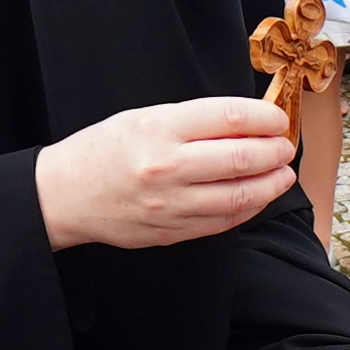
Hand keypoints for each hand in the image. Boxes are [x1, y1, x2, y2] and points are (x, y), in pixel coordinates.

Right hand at [35, 96, 295, 250]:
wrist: (64, 196)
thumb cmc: (104, 150)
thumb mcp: (143, 117)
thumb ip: (194, 121)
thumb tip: (248, 124)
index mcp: (159, 128)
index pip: (229, 118)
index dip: (265, 118)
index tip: (278, 119)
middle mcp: (166, 166)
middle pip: (241, 159)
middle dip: (274, 152)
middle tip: (285, 148)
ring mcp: (170, 204)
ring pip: (239, 196)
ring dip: (270, 185)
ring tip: (282, 174)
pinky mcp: (171, 232)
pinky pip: (223, 222)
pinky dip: (248, 209)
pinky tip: (257, 197)